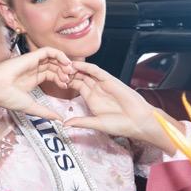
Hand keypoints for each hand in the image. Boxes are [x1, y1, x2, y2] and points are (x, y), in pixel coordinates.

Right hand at [0, 47, 74, 120]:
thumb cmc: (7, 97)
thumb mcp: (31, 107)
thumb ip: (46, 112)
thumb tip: (59, 120)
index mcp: (31, 79)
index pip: (51, 75)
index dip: (61, 79)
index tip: (67, 87)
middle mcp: (32, 69)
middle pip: (54, 66)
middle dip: (64, 72)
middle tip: (70, 80)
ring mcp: (32, 62)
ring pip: (53, 58)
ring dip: (63, 64)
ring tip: (69, 72)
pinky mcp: (31, 56)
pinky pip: (49, 51)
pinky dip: (59, 54)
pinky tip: (65, 63)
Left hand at [64, 62, 179, 151]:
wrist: (138, 121)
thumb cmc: (120, 125)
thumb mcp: (96, 124)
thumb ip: (81, 122)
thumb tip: (64, 124)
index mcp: (91, 99)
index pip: (75, 86)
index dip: (65, 82)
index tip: (52, 80)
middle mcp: (96, 89)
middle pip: (78, 77)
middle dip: (67, 72)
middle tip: (54, 69)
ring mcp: (103, 84)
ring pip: (86, 72)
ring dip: (74, 68)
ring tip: (62, 65)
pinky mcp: (110, 80)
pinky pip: (97, 71)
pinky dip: (87, 67)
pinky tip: (76, 65)